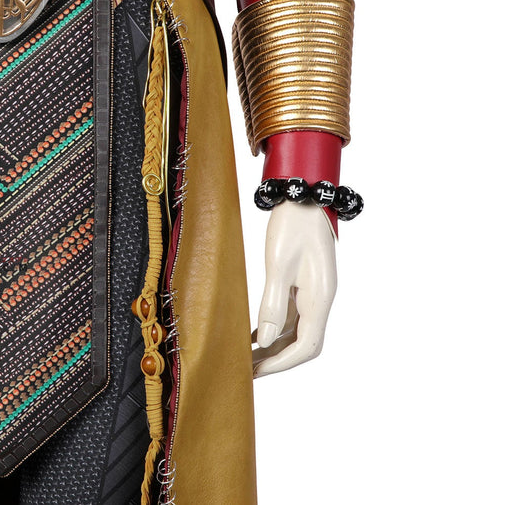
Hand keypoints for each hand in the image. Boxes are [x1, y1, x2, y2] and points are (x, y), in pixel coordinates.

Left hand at [252, 202, 336, 377]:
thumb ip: (272, 302)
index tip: (256, 371)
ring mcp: (313, 293)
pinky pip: (291, 317)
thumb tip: (266, 339)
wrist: (301, 193)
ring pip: (297, 332)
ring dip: (274, 347)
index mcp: (320, 297)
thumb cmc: (291, 224)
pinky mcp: (303, 284)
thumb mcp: (277, 262)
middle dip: (278, 361)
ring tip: (246, 358)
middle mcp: (320, 299)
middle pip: (304, 344)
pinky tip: (254, 335)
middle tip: (247, 372)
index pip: (307, 346)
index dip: (282, 363)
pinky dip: (274, 330)